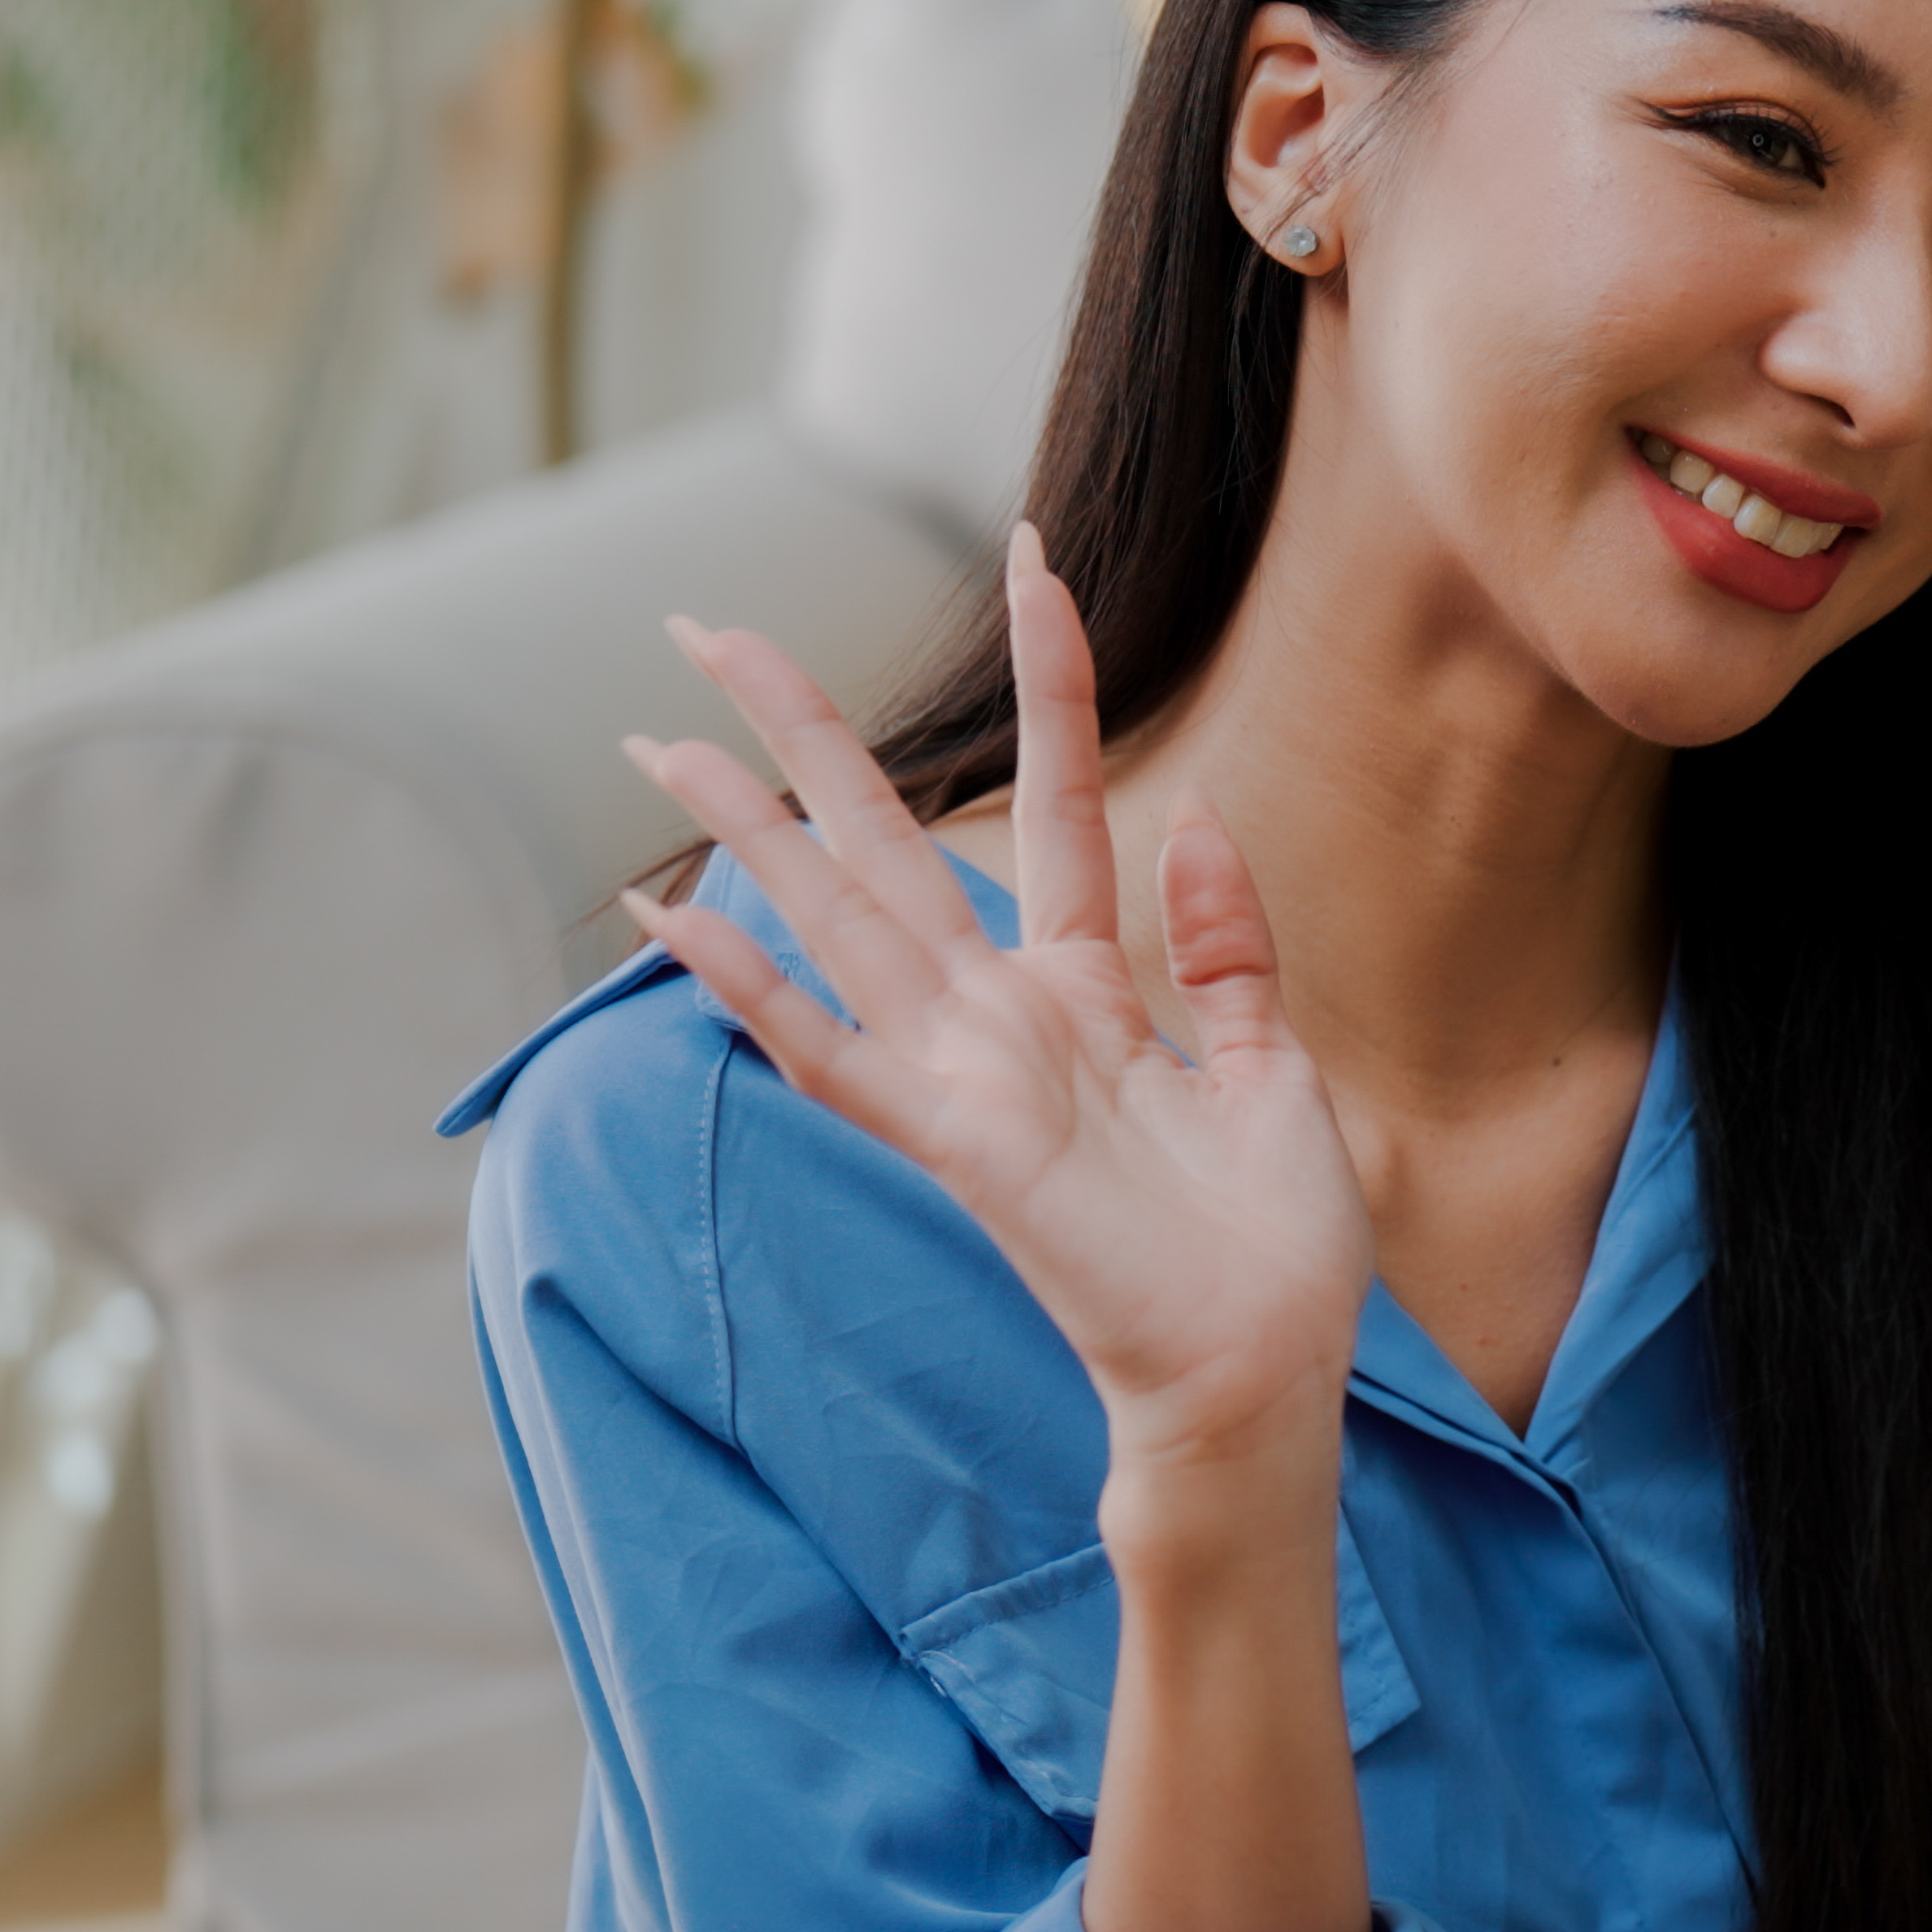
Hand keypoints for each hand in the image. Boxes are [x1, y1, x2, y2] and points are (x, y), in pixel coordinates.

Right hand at [623, 529, 1375, 1571]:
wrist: (1263, 1372)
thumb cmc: (1271, 1244)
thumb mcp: (1274, 1065)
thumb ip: (1229, 946)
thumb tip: (1196, 815)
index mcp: (1092, 990)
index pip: (1062, 800)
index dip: (1054, 680)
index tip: (1037, 559)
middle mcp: (1007, 1017)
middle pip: (888, 839)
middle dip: (802, 730)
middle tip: (710, 627)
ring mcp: (969, 1075)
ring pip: (835, 919)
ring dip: (744, 829)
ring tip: (657, 736)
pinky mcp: (953, 1142)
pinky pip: (828, 1052)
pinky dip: (748, 986)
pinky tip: (665, 916)